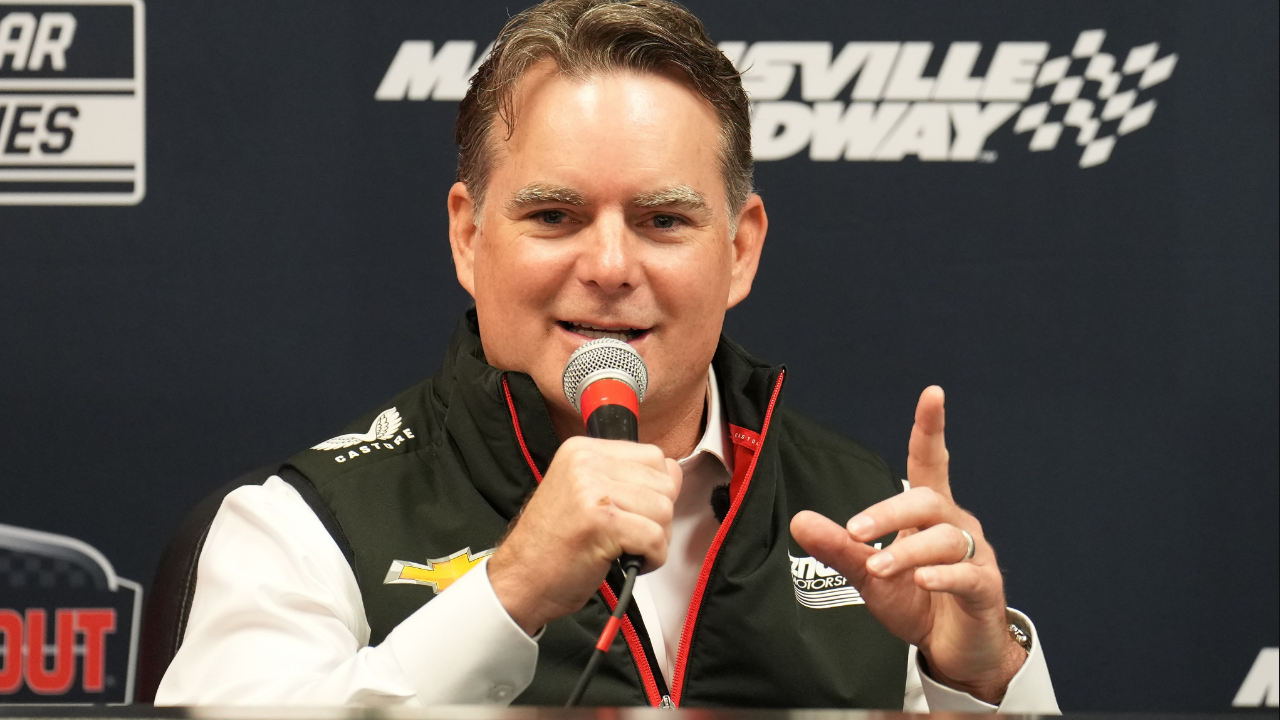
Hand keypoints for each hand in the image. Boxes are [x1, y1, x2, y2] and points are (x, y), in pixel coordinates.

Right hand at [488, 435, 681, 633]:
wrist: (519, 580)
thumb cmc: (552, 545)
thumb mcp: (586, 494)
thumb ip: (628, 478)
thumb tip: (675, 472)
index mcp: (583, 450)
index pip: (653, 456)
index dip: (654, 490)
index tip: (633, 511)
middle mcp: (586, 463)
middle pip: (664, 482)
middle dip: (657, 516)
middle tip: (627, 534)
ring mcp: (593, 490)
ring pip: (664, 510)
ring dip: (655, 539)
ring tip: (625, 547)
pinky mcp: (602, 522)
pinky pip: (656, 538)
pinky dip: (652, 558)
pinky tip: (627, 561)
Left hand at [790, 386, 1025, 703]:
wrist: (955, 652)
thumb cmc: (918, 603)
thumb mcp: (872, 574)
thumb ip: (841, 548)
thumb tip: (799, 520)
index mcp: (931, 515)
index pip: (932, 463)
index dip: (930, 429)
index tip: (933, 394)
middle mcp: (958, 527)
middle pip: (928, 501)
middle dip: (889, 512)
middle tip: (855, 530)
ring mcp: (976, 557)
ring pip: (945, 539)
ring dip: (907, 551)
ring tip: (877, 567)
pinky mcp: (986, 590)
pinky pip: (967, 575)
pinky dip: (943, 575)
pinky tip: (923, 579)